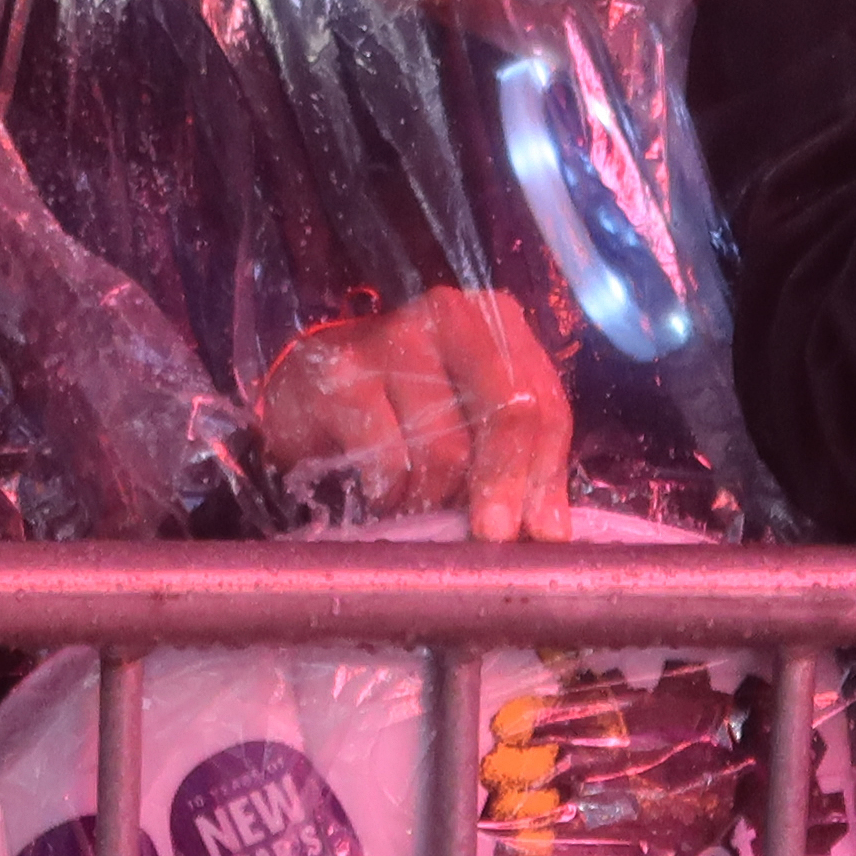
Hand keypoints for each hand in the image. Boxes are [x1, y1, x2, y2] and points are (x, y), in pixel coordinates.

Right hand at [256, 289, 574, 541]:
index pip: (544, 403)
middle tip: (494, 539)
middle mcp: (449, 316)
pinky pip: (386, 458)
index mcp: (496, 321)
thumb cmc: (405, 406)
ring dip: (436, 497)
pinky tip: (385, 496)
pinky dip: (391, 493)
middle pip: (506, 411)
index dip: (547, 475)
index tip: (544, 535)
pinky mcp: (339, 375)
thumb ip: (518, 461)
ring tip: (422, 509)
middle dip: (505, 486)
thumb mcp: (470, 419)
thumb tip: (550, 533)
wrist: (305, 391)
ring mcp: (390, 338)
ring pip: (445, 445)